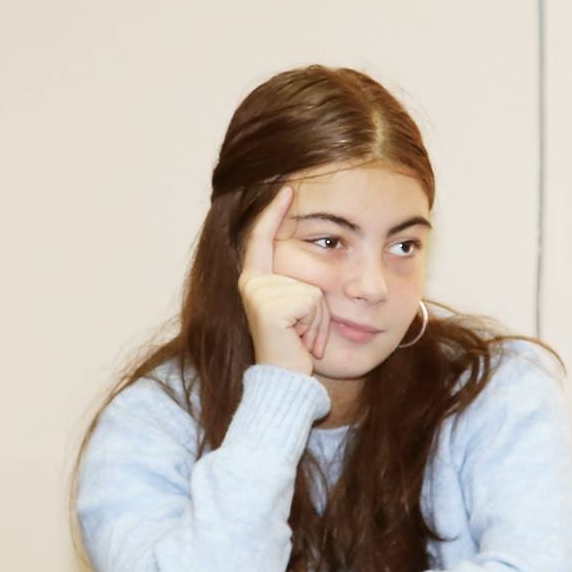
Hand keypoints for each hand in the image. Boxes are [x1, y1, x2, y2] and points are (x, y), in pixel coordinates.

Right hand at [237, 185, 328, 374]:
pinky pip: (313, 301)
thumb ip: (300, 286)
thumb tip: (319, 259)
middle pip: (306, 271)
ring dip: (319, 319)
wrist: (285, 383)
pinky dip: (316, 324)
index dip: (273, 211)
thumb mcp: (299, 311)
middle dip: (318, 307)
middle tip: (302, 334)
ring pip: (314, 290)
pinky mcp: (270, 305)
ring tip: (302, 338)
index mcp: (256, 281)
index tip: (286, 188)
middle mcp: (252, 283)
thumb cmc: (295, 351)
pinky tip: (301, 342)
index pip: (261, 237)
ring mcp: (259, 292)